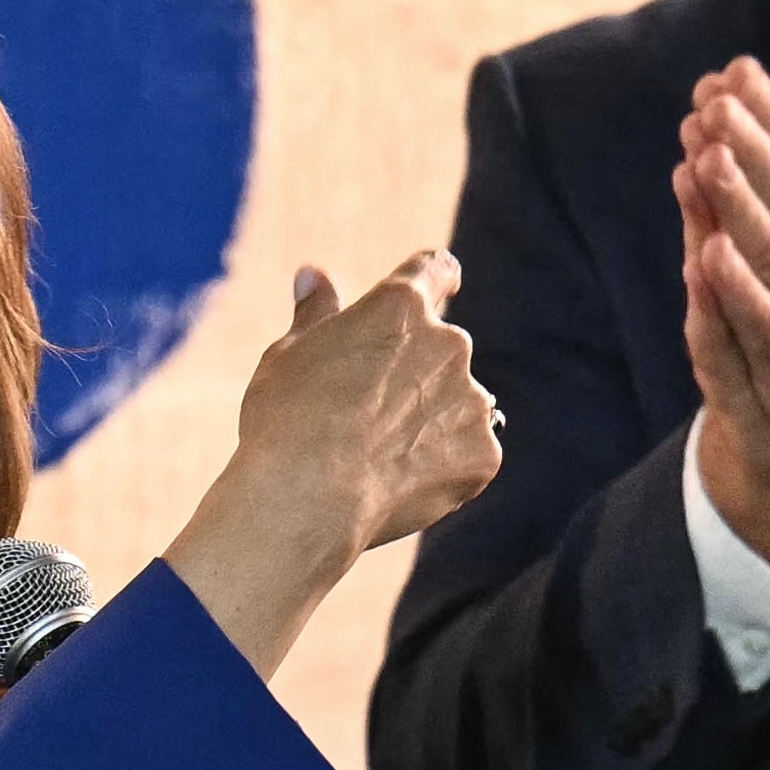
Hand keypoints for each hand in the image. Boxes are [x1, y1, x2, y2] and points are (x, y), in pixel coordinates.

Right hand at [165, 254, 503, 677]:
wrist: (307, 499)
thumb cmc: (287, 420)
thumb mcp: (289, 355)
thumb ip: (314, 314)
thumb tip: (313, 274)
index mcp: (400, 306)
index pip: (435, 270)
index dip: (437, 277)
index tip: (440, 284)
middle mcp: (448, 343)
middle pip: (442, 350)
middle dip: (417, 374)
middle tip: (368, 415)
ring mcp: (472, 401)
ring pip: (455, 407)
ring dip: (431, 423)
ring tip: (378, 459)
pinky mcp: (482, 455)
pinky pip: (466, 456)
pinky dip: (442, 468)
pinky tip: (399, 485)